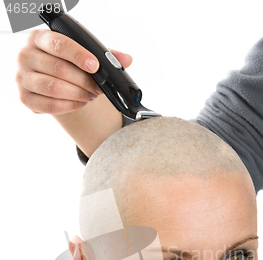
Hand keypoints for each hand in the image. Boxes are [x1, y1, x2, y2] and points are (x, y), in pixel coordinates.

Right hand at [16, 29, 132, 115]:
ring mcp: (22, 78)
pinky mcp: (25, 98)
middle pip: (59, 69)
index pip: (59, 44)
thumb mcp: (81, 54)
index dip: (79, 56)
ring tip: (90, 96)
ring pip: (54, 88)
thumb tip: (127, 59)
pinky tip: (80, 103)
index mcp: (39, 38)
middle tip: (98, 88)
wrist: (48, 79)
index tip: (96, 66)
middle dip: (84, 81)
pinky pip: (50, 105)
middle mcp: (26, 56)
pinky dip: (70, 106)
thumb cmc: (64, 63)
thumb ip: (104, 55)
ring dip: (78, 94)